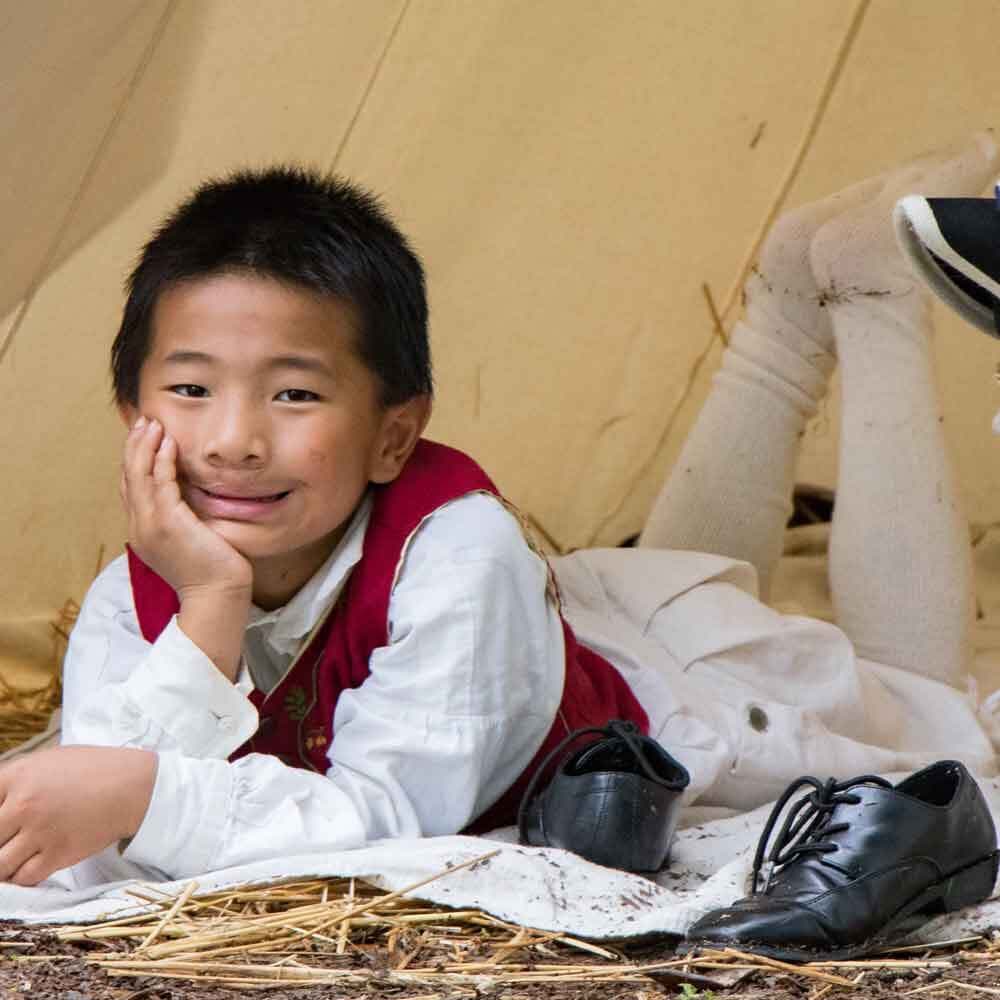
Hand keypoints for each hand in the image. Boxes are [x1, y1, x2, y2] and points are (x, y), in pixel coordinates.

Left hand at [0, 747, 155, 885]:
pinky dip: (19, 878)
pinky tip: (25, 868)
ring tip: (12, 859)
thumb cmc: (91, 769)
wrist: (132, 786)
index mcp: (18, 776)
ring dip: (3, 864)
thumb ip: (14, 780)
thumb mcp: (47, 761)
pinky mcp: (58, 854)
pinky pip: (23, 878)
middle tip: (6, 843)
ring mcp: (40, 831)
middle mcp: (24, 804)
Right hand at [122, 418, 250, 678]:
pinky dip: (162, 460)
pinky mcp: (168, 523)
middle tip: (143, 420)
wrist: (216, 596)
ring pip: (139, 476)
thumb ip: (183, 520)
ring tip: (152, 423)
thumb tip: (191, 501)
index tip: (143, 437)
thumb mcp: (190, 541)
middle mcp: (140, 526)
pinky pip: (160, 483)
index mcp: (143, 531)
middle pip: (128, 477)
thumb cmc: (212, 571)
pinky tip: (168, 443)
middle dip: (134, 446)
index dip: (134, 460)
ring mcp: (151, 525)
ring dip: (145, 446)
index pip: (131, 488)